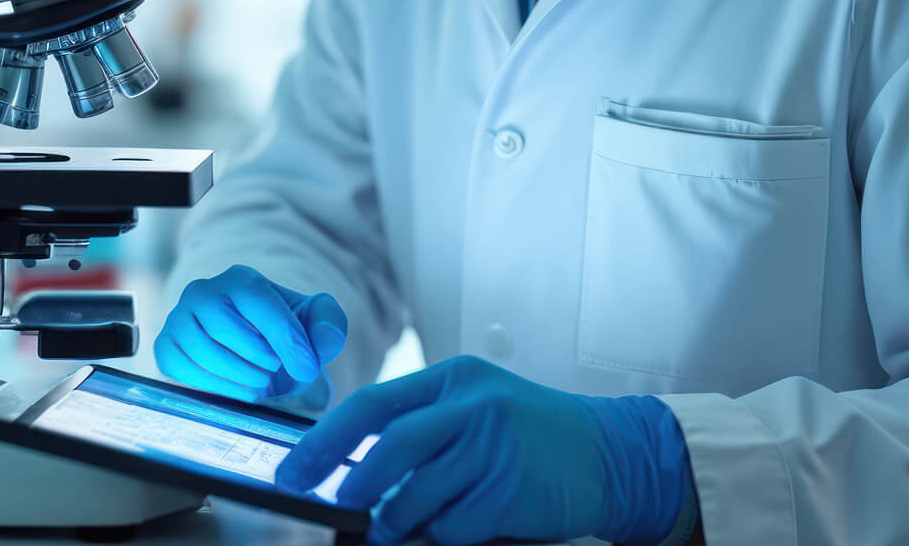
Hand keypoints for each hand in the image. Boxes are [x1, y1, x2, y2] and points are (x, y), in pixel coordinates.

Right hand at [155, 265, 346, 401]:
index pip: (257, 300)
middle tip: (276, 373)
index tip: (307, 368)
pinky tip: (237, 390)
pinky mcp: (166, 346)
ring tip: (260, 384)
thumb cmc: (286, 339)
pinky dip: (213, 385)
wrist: (257, 358)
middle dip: (257, 359)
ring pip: (201, 349)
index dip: (284, 337)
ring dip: (237, 376)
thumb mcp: (318, 327)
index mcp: (241, 279)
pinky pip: (180, 367)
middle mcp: (203, 291)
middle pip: (223, 326)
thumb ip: (329, 325)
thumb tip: (323, 337)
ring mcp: (179, 318)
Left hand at [271, 355, 690, 545]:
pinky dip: (446, 533)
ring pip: (418, 495)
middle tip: (335, 507)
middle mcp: (472, 404)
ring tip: (396, 526)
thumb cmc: (531, 435)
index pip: (371, 405)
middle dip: (352, 485)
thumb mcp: (475, 408)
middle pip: (389, 448)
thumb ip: (421, 427)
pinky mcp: (512, 489)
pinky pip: (456, 525)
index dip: (325, 441)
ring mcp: (495, 446)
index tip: (293, 470)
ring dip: (398, 520)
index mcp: (452, 378)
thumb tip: (349, 468)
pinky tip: (465, 523)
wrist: (615, 453)